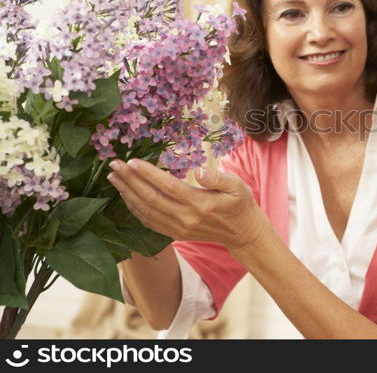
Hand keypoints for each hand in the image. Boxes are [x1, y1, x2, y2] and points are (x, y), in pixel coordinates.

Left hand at [106, 159, 264, 248]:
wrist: (242, 233)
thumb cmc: (240, 204)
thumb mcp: (237, 186)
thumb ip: (218, 178)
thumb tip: (198, 170)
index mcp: (200, 204)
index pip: (168, 187)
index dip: (148, 174)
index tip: (132, 161)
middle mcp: (186, 218)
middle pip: (151, 199)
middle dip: (130, 181)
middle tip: (114, 165)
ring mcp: (178, 228)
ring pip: (146, 211)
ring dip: (127, 194)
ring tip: (114, 178)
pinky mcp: (175, 233)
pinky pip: (149, 222)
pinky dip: (134, 209)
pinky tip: (126, 196)